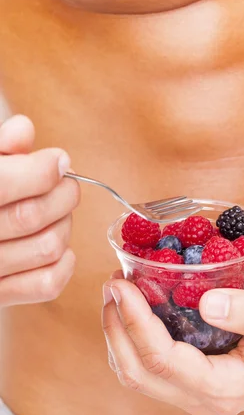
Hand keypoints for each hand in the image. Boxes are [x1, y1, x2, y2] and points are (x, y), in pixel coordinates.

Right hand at [0, 115, 79, 305]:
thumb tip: (24, 130)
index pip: (5, 183)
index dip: (43, 168)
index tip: (59, 160)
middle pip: (33, 215)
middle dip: (63, 194)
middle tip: (66, 185)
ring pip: (48, 247)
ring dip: (64, 225)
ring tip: (57, 213)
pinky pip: (48, 284)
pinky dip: (65, 263)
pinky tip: (57, 245)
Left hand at [102, 275, 243, 414]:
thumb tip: (207, 304)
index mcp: (231, 388)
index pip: (166, 362)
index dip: (136, 324)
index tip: (122, 286)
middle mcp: (209, 400)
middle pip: (142, 374)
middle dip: (118, 328)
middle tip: (113, 284)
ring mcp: (198, 395)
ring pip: (139, 375)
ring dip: (119, 334)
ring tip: (116, 291)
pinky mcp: (193, 382)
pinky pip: (149, 368)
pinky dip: (132, 338)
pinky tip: (133, 307)